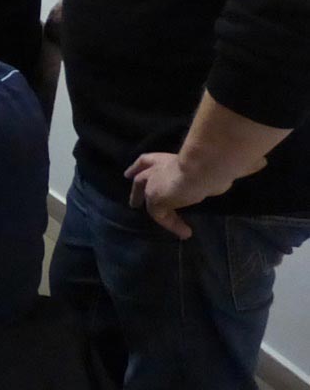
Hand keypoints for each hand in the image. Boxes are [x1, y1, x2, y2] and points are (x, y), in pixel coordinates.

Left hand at [125, 151, 265, 238]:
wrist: (204, 166)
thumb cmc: (212, 160)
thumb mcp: (219, 162)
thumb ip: (230, 164)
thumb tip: (258, 163)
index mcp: (168, 157)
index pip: (148, 160)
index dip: (139, 166)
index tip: (132, 172)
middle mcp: (157, 168)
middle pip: (140, 177)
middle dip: (136, 188)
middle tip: (133, 201)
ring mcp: (153, 184)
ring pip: (145, 197)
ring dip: (147, 208)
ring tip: (154, 220)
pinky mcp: (156, 200)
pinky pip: (160, 216)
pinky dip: (172, 225)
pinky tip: (185, 232)